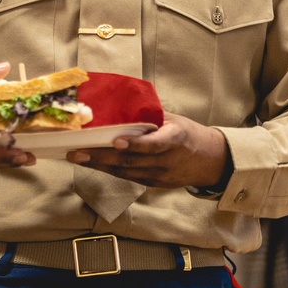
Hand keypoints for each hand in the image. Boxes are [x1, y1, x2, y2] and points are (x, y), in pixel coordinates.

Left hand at [68, 113, 229, 188]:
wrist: (210, 161)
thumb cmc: (188, 134)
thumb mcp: (174, 121)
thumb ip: (150, 117)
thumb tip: (121, 103)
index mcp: (175, 140)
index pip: (153, 144)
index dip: (134, 145)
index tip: (116, 142)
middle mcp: (166, 161)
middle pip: (131, 161)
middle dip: (101, 157)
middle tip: (77, 152)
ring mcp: (159, 175)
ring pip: (125, 171)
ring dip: (99, 165)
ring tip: (78, 157)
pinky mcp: (153, 184)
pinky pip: (128, 177)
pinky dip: (109, 170)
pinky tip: (92, 164)